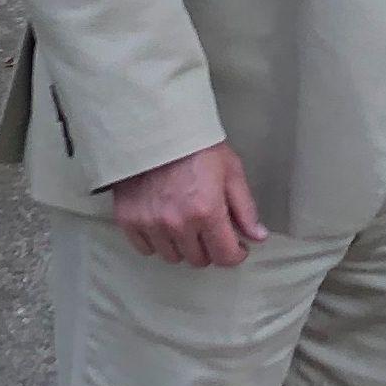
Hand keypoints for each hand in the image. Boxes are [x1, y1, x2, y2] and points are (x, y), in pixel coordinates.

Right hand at [109, 140, 266, 268]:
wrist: (156, 126)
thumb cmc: (195, 145)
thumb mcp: (231, 171)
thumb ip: (245, 208)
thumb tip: (257, 235)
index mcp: (207, 211)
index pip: (225, 256)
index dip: (235, 254)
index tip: (236, 247)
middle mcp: (178, 222)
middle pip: (199, 259)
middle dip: (209, 248)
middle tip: (209, 229)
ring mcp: (151, 223)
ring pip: (172, 256)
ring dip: (183, 246)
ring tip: (186, 223)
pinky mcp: (128, 219)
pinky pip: (146, 248)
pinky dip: (156, 241)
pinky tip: (163, 224)